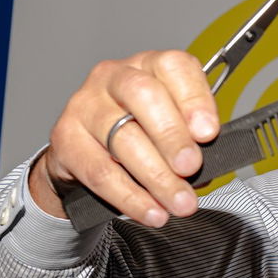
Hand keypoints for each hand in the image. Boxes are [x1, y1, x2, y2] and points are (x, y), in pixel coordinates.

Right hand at [31, 50, 218, 227]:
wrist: (89, 153)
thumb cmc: (143, 133)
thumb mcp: (175, 127)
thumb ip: (194, 138)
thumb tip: (211, 163)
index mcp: (150, 66)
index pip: (173, 67)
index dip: (194, 99)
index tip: (208, 132)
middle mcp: (114, 77)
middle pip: (143, 96)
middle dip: (171, 136)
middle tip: (190, 167)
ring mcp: (85, 104)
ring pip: (123, 138)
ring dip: (157, 178)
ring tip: (180, 203)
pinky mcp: (65, 139)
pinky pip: (100, 172)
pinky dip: (131, 197)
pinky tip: (152, 211)